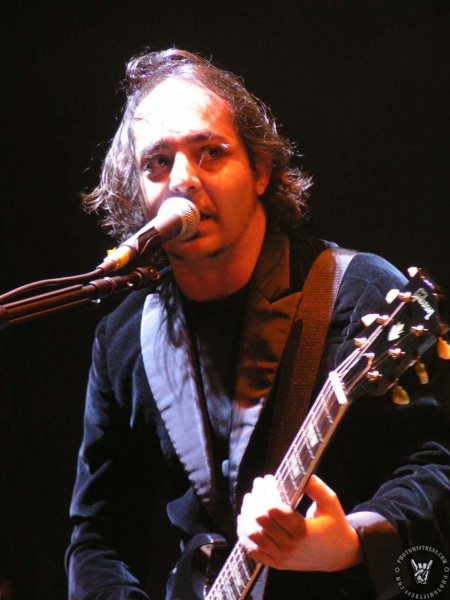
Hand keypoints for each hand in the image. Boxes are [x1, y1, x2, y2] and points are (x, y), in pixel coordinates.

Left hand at [237, 474, 363, 571]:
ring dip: (247, 514)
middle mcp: (289, 547)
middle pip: (260, 520)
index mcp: (302, 531)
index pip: (273, 509)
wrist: (340, 555)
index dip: (267, 491)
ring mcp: (281, 557)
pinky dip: (244, 535)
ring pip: (252, 535)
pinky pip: (253, 551)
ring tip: (249, 499)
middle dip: (255, 498)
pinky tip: (244, 520)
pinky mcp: (277, 563)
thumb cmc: (335, 526)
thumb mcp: (331, 503)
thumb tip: (300, 474)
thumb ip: (316, 487)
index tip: (268, 478)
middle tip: (257, 484)